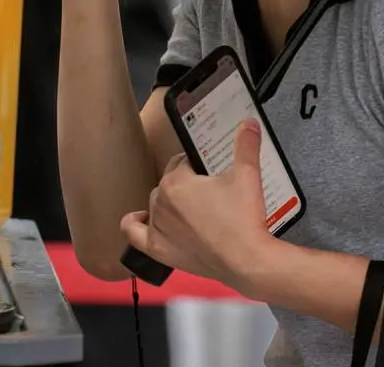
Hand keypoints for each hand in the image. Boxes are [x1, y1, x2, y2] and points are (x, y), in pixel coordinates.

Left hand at [121, 121, 276, 291]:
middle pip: (169, 182)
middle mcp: (161, 203)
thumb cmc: (243, 219)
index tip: (212, 171)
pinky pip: (135, 235)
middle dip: (187, 182)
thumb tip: (248, 123)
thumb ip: (246, 145)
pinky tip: (140, 219)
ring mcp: (158, 228)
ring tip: (191, 205)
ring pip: (156, 204)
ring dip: (169, 202)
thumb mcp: (248, 175)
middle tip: (211, 191)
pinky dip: (135, 225)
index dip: (198, 164)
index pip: (182, 162)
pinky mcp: (159, 250)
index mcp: (176, 182)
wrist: (246, 259)